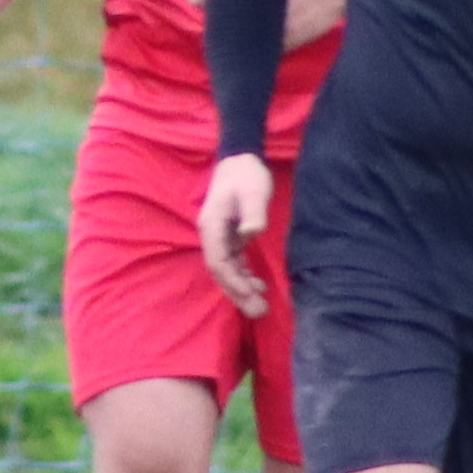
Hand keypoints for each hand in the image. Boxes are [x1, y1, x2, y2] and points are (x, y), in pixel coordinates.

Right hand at [198, 153, 274, 317]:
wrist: (240, 160)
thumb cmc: (247, 175)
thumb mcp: (253, 191)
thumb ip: (253, 213)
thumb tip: (251, 233)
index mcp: (212, 225)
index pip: (218, 260)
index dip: (232, 280)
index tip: (250, 293)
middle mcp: (212, 234)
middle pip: (221, 271)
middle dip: (238, 294)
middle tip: (258, 312)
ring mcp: (219, 237)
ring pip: (227, 270)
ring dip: (242, 289)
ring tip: (261, 306)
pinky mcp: (230, 237)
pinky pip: (234, 263)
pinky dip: (244, 277)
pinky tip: (258, 286)